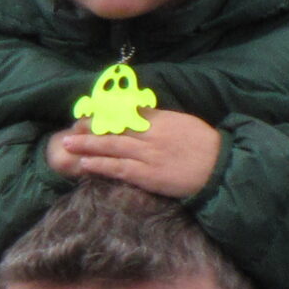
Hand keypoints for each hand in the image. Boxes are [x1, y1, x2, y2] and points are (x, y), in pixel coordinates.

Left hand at [49, 109, 221, 197]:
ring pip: (111, 148)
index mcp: (160, 119)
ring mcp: (148, 156)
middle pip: (114, 129)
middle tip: (71, 127)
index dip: (104, 114)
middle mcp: (150, 135)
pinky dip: (101, 166)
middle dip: (89, 128)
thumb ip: (160, 118)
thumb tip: (139, 112)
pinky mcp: (148, 176)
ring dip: (87, 146)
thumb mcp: (183, 123)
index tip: (89, 113)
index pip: (126, 113)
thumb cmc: (204, 146)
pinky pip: (119, 169)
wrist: (220, 169)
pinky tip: (85, 164)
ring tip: (67, 144)